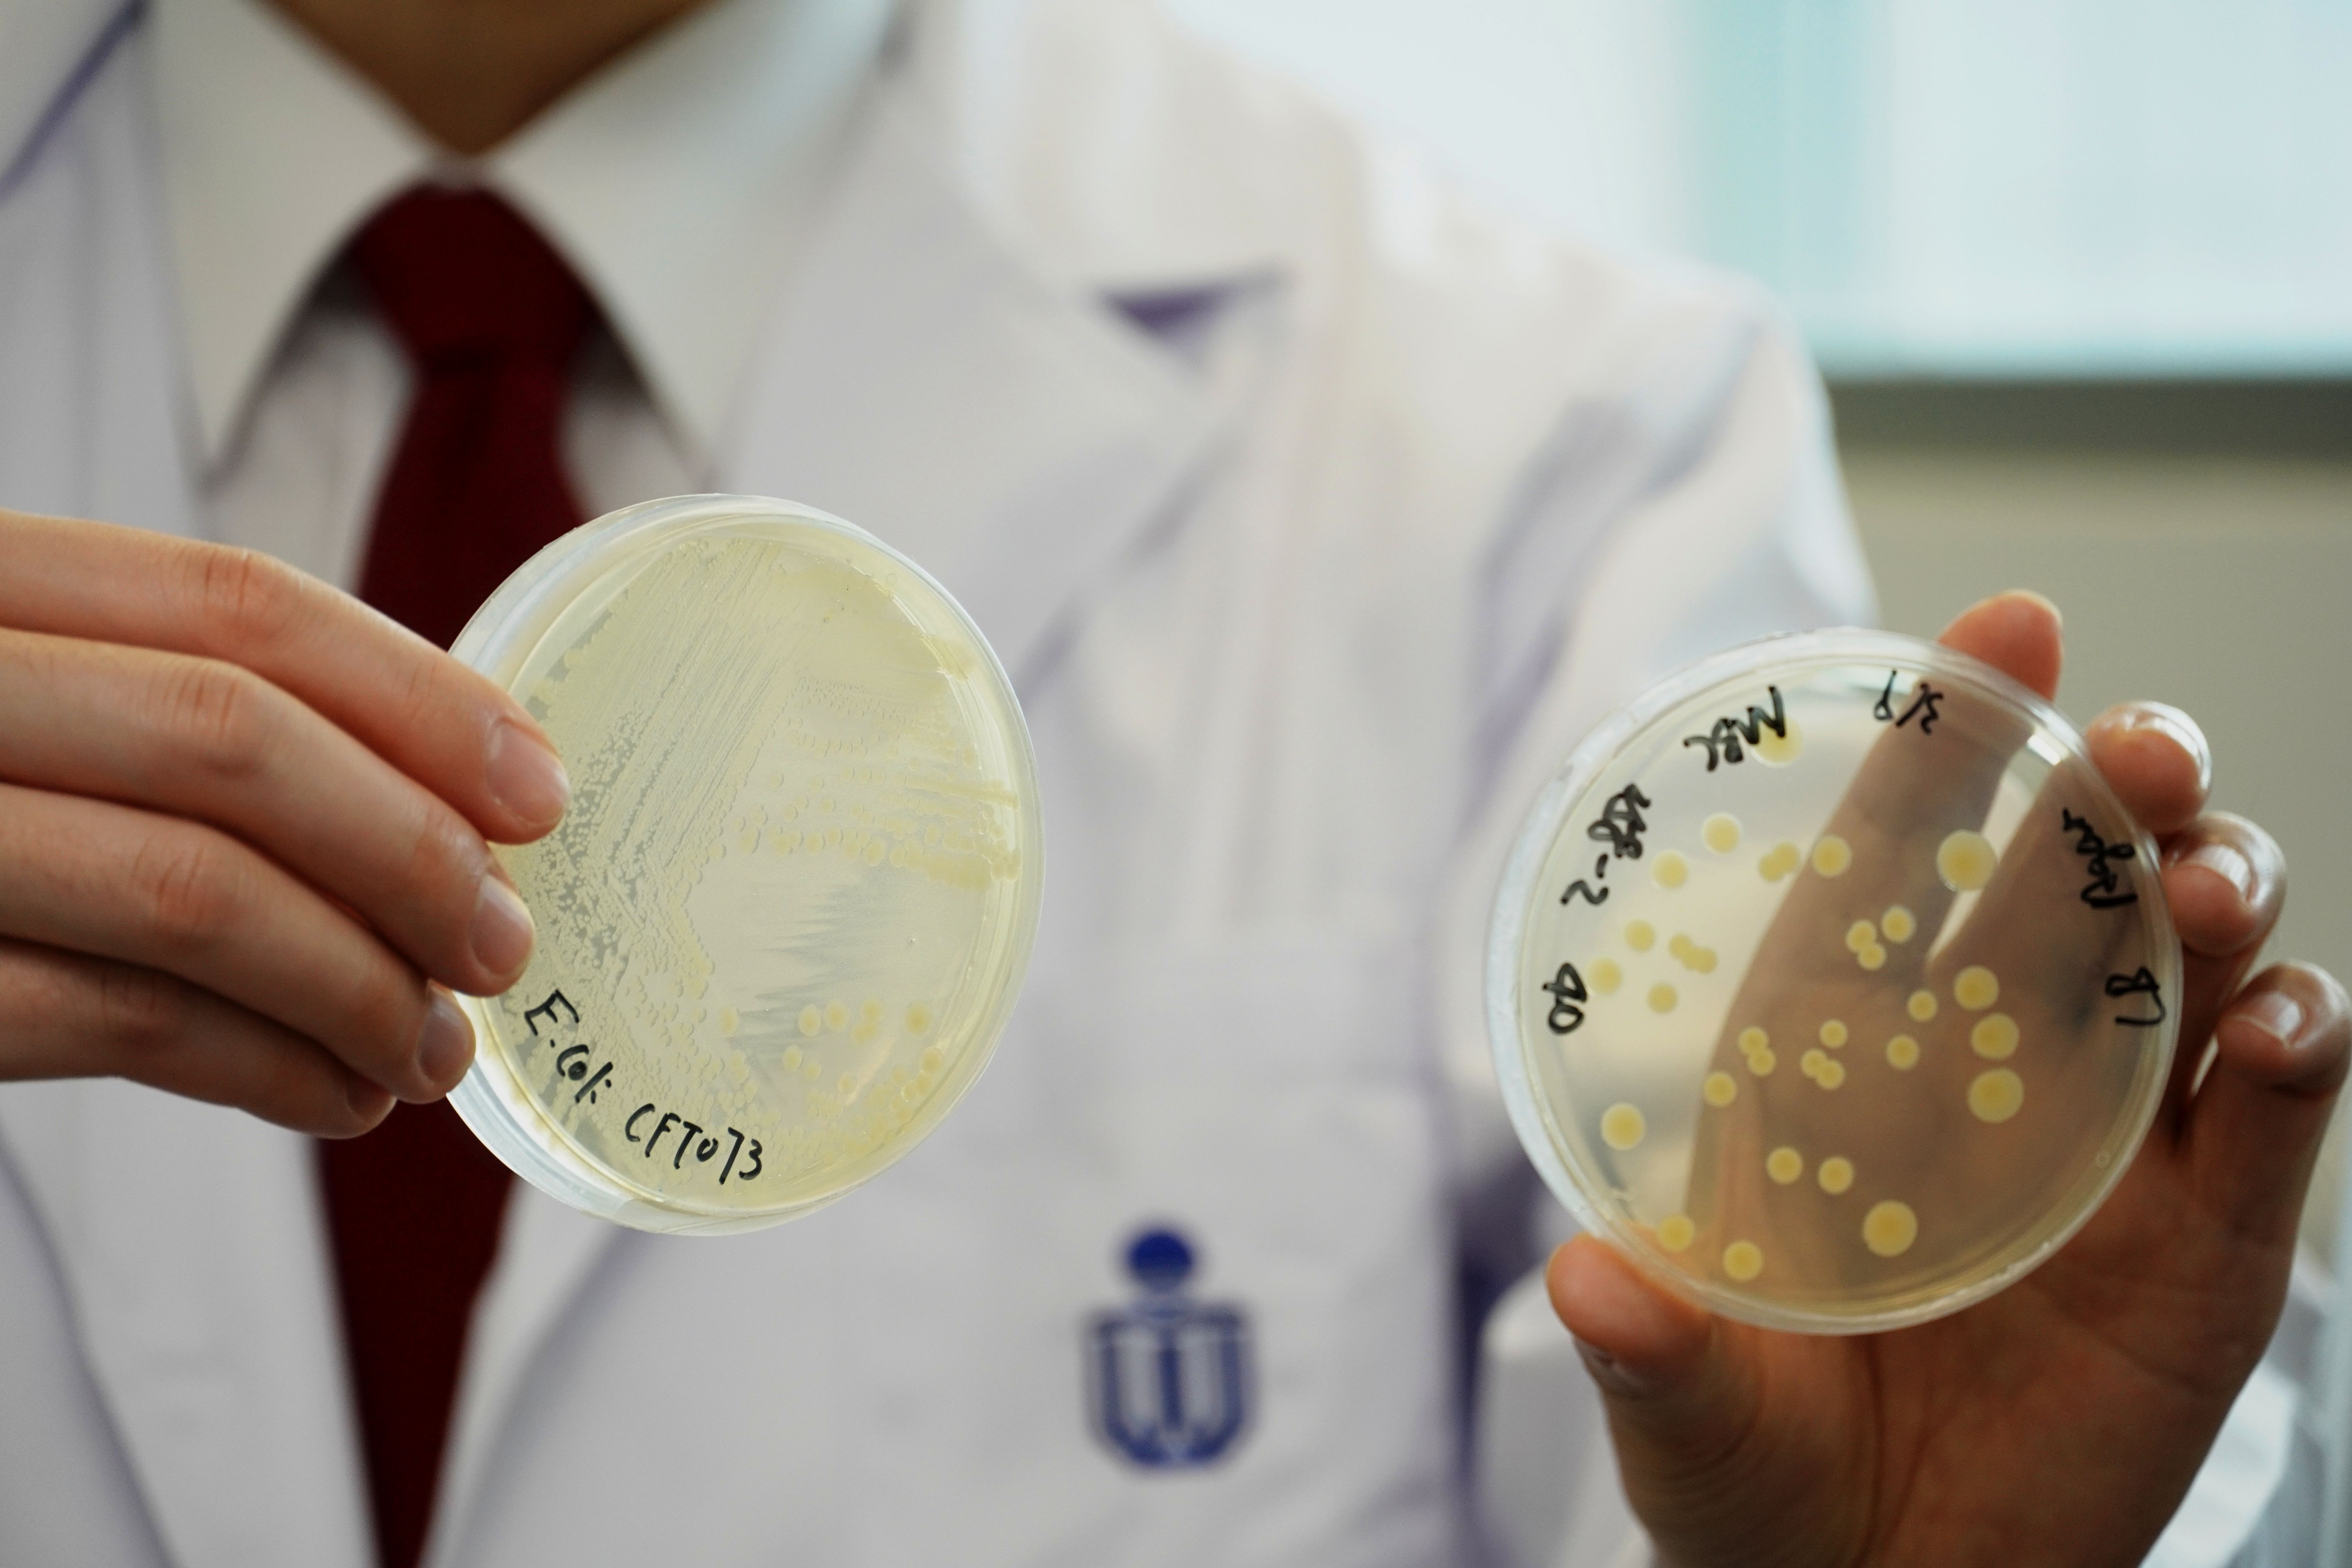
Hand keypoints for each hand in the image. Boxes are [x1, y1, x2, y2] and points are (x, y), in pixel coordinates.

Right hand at [0, 508, 567, 1133]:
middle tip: (502, 945)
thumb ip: (172, 716)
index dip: (415, 696)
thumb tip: (439, 796)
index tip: (535, 790)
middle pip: (233, 743)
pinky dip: (264, 1068)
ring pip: (191, 892)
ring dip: (357, 985)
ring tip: (435, 1048)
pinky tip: (334, 1095)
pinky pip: (119, 1022)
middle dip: (406, 852)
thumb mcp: (37, 709)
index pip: (237, 606)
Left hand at [1550, 591, 2349, 1567]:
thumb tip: (1589, 1283)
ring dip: (2216, 890)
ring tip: (2202, 881)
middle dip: (2112, 784)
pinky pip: (2272, 1113)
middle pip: (2067, 877)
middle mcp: (1984, 1070)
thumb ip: (1654, 1353)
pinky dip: (2294, 1048)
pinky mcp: (2212, 1239)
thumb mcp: (1693, 1416)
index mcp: (1840, 1062)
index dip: (1950, 737)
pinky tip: (2279, 1024)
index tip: (2007, 621)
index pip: (1895, 861)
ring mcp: (2112, 1144)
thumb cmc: (1760, 1481)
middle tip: (2133, 749)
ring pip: (2191, 959)